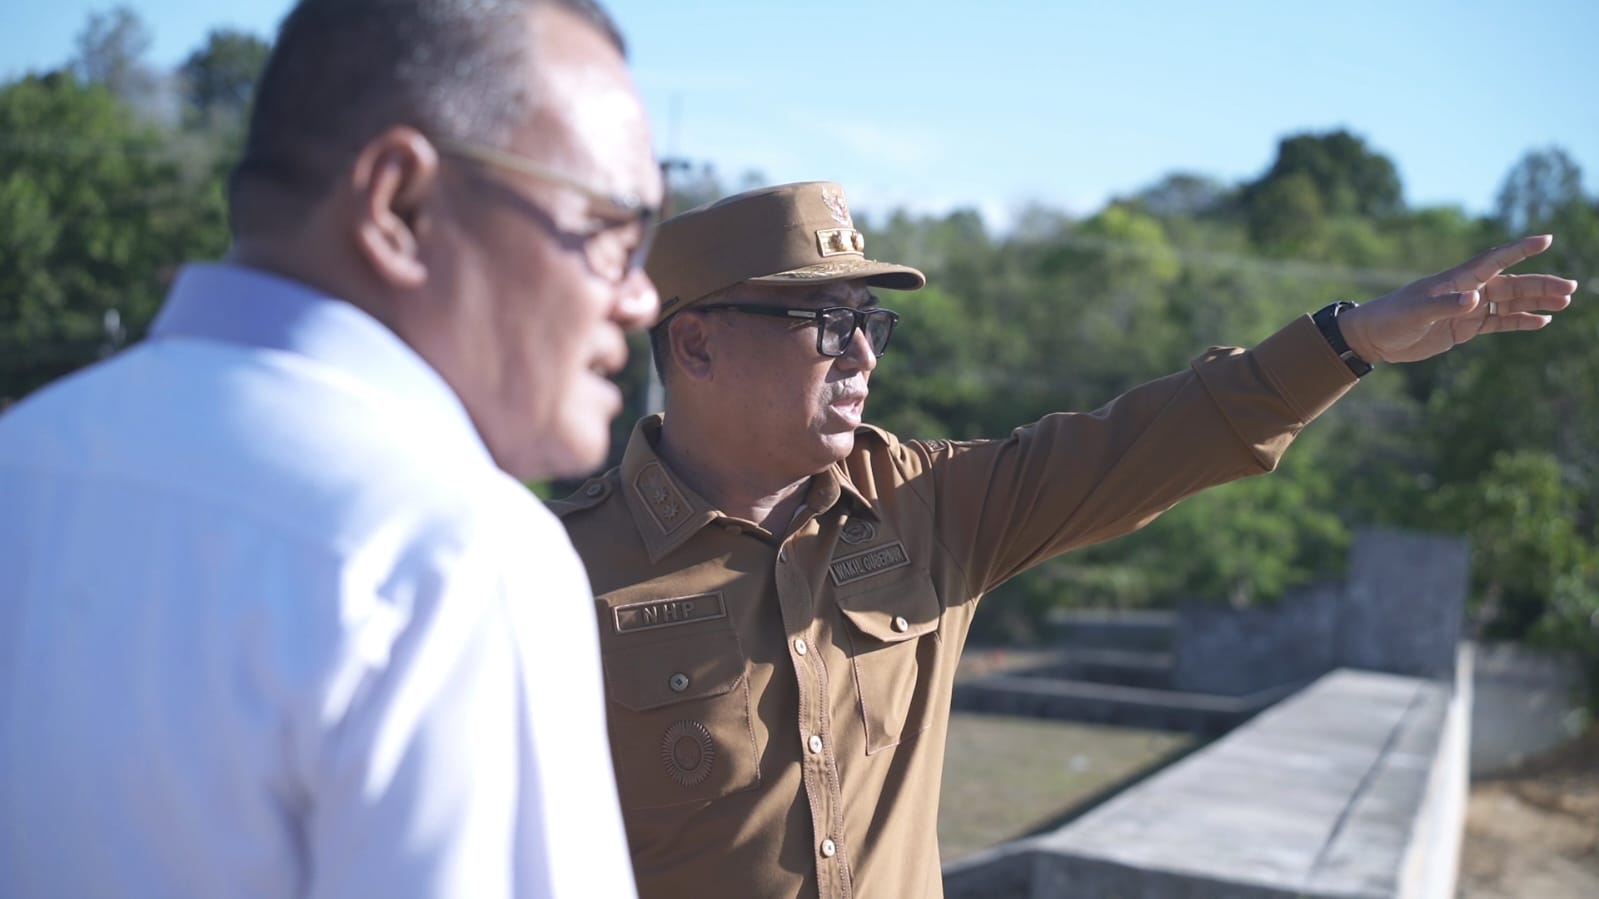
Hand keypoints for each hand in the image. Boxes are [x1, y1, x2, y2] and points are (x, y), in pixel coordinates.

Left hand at [1337, 235, 1578, 363]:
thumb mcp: (1415, 314)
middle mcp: (1466, 291)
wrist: (1374, 337)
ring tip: (1565, 301)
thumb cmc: (1390, 319)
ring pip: (1509, 302)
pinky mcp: (1464, 328)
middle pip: (1511, 284)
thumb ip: (1444, 307)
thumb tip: (1475, 300)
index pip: (1493, 260)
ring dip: (1536, 301)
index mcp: (1455, 280)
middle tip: (1571, 288)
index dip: (1518, 250)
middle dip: (1540, 284)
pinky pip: (1498, 323)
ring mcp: (1467, 309)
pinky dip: (1520, 321)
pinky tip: (1542, 321)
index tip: (1545, 239)